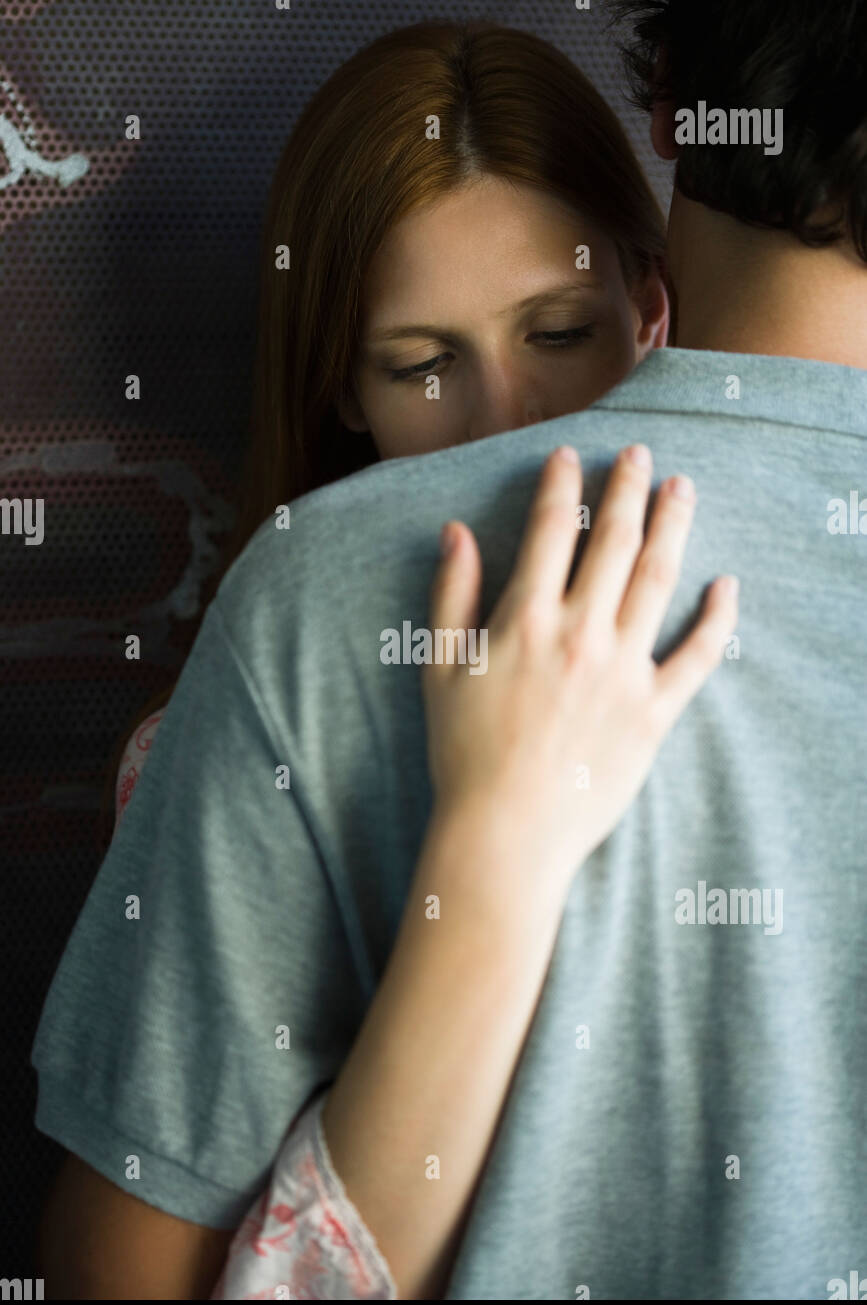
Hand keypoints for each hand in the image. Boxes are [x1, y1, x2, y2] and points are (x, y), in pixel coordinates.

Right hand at [422, 443, 737, 889]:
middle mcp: (581, 633)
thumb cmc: (463, 753)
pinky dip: (717, 620)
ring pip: (658, 580)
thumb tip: (455, 532)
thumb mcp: (439, 668)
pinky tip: (727, 586)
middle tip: (641, 456)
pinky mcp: (654, 712)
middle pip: (614, 541)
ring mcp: (623, 671)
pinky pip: (697, 657)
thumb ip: (451, 595)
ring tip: (683, 490)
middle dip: (627, 489)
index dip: (559, 485)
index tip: (569, 455)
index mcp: (526, 619)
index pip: (549, 531)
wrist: (506, 831)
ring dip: (673, 527)